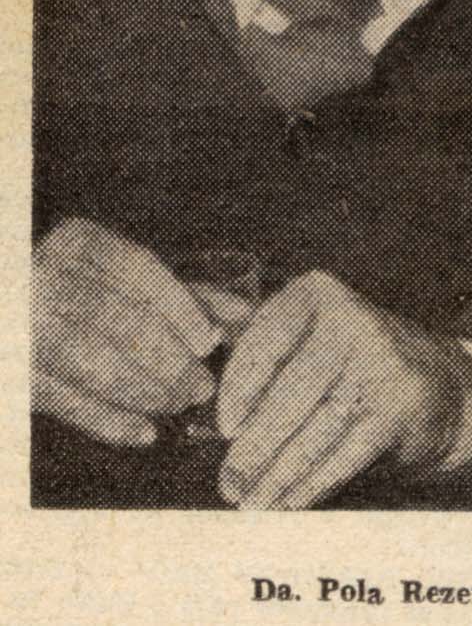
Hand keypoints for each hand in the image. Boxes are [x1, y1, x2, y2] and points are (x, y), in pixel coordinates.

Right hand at [32, 218, 222, 446]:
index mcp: (79, 243)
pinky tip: (145, 432)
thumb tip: (244, 315)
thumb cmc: (84, 297)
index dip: (182, 308)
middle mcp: (46, 276)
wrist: (14, 318)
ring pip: (96, 362)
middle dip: (170, 359)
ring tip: (180, 403)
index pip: (140, 270)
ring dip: (148, 390)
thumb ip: (182, 295)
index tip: (211, 342)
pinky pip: (68, 402)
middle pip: (122, 319)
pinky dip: (110, 422)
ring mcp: (24, 325)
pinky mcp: (15, 375)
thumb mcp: (126, 283)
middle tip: (203, 386)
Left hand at [214, 270, 471, 508]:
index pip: (266, 340)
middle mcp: (351, 317)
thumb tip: (205, 418)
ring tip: (251, 503)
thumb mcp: (309, 337)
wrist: (437, 380)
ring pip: (314, 429)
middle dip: (254, 447)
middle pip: (289, 393)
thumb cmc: (349, 362)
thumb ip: (262, 358)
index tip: (226, 430)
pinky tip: (288, 503)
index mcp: (317, 292)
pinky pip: (343, 452)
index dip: (240, 388)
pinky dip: (310, 485)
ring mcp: (380, 359)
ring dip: (277, 475)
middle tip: (229, 485)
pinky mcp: (399, 403)